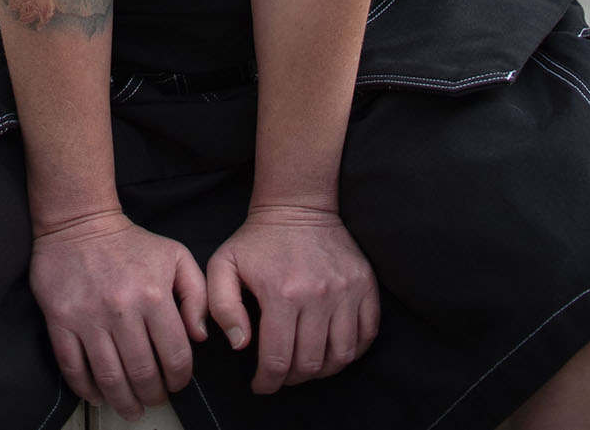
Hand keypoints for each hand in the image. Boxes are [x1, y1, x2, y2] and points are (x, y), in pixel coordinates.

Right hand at [30, 210, 208, 422]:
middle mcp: (122, 309)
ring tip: (131, 408)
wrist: (80, 222)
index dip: (180, 379)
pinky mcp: (60, 320)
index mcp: (154, 295)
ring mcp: (89, 317)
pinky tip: (98, 395)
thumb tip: (200, 337)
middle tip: (154, 399)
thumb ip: (197, 295)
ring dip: (123, 402)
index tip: (177, 383)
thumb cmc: (133, 243)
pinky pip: (73, 368)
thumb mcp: (176, 257)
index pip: (175, 356)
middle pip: (143, 374)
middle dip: (153, 396)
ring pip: (109, 378)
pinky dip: (87, 390)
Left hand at [206, 203, 378, 394]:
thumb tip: (241, 345)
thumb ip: (222, 307)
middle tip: (281, 373)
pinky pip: (367, 334)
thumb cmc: (257, 240)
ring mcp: (346, 290)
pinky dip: (352, 351)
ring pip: (341, 356)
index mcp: (282, 293)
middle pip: (310, 364)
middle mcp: (318, 295)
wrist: (297, 204)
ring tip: (306, 364)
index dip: (267, 382)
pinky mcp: (365, 284)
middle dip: (292, 378)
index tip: (260, 384)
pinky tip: (333, 348)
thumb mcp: (223, 265)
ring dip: (322, 370)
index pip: (278, 360)